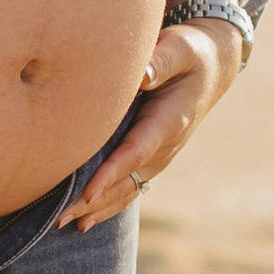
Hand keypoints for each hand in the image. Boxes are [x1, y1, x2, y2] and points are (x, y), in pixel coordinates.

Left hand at [64, 19, 241, 231]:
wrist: (214, 66)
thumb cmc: (191, 51)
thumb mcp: (180, 48)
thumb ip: (161, 60)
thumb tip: (142, 75)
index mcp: (169, 120)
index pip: (136, 152)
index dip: (111, 173)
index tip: (87, 193)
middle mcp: (167, 145)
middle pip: (127, 180)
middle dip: (95, 201)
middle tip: (59, 218)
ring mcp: (162, 154)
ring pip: (129, 189)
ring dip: (99, 208)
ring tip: (67, 225)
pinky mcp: (154, 156)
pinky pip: (132, 185)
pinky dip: (110, 203)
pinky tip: (87, 219)